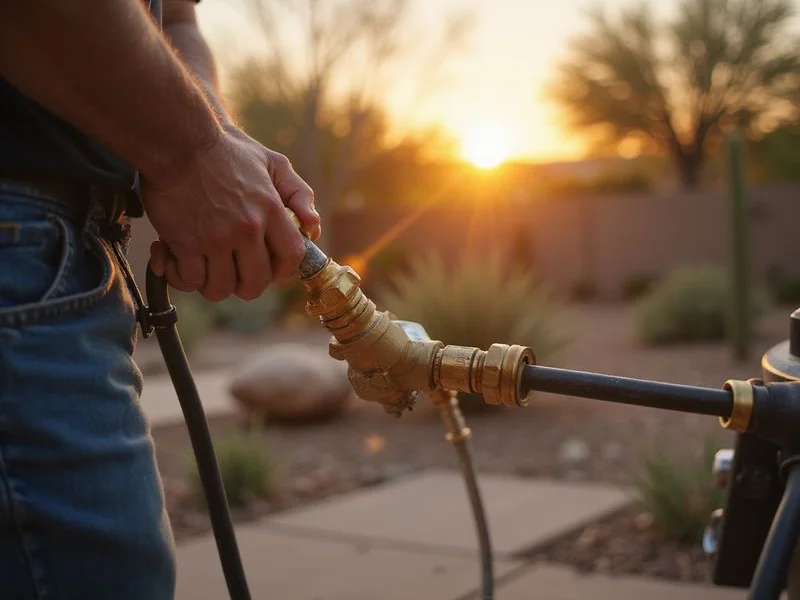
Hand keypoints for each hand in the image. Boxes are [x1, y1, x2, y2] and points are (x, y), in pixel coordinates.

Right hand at [143, 127, 320, 300]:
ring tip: (205, 267)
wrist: (178, 140)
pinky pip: (188, 280)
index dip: (283, 271)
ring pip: (220, 288)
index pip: (291, 258)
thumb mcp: (273, 163)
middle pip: (255, 284)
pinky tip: (177, 260)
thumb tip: (314, 229)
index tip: (270, 269)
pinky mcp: (185, 243)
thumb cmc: (226, 151)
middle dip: (246, 284)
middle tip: (234, 271)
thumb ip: (299, 194)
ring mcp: (215, 239)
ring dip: (212, 283)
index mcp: (270, 210)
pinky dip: (182, 277)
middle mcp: (246, 229)